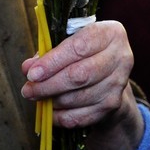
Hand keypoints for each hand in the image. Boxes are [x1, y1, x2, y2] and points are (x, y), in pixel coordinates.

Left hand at [21, 20, 144, 149]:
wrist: (109, 71)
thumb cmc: (83, 49)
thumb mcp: (69, 40)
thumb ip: (48, 51)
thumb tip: (28, 68)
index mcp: (110, 33)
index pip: (78, 48)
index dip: (53, 62)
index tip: (31, 73)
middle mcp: (121, 57)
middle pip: (80, 75)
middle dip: (49, 84)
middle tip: (28, 89)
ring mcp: (119, 83)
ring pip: (81, 97)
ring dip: (54, 100)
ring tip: (35, 97)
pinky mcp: (114, 105)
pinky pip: (85, 116)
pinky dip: (63, 116)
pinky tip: (49, 112)